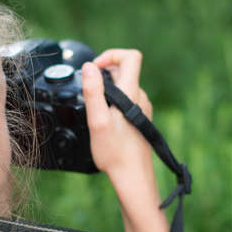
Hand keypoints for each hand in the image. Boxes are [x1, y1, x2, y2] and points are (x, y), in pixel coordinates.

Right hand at [82, 49, 152, 180]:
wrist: (132, 176)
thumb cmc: (114, 152)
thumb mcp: (97, 120)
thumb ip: (93, 92)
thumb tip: (89, 67)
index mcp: (131, 93)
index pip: (130, 56)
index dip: (111, 55)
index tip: (95, 69)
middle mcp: (140, 98)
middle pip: (125, 71)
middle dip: (104, 75)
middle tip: (90, 93)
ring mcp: (142, 109)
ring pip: (125, 87)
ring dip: (108, 90)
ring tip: (96, 109)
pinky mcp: (140, 119)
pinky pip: (127, 101)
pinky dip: (114, 102)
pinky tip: (106, 120)